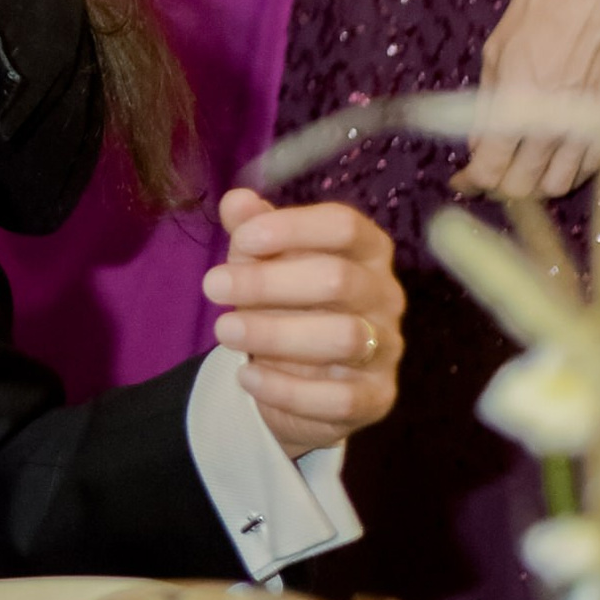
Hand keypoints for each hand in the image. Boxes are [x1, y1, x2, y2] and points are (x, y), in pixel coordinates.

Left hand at [204, 188, 402, 453]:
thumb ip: (251, 229)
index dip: (291, 227)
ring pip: (344, 338)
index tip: (241, 239)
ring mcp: (387, 349)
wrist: (300, 374)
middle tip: (212, 286)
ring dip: (275, 334)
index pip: (344, 225)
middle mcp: (386, 296)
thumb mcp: (264, 260)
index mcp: (367, 250)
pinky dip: (287, 389)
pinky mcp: (377, 398)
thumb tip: (236, 200)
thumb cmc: (285, 299)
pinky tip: (247, 376)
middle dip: (268, 282)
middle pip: (338, 279)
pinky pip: (339, 398)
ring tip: (224, 329)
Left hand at [457, 0, 599, 202]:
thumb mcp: (496, 52)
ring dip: (534, 182)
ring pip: (557, 185)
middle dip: (499, 184)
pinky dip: (566, 171)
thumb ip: (485, 105)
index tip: (462, 180)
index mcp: (517, 105)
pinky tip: (552, 157)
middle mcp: (552, 125)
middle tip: (489, 171)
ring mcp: (585, 128)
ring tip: (520, 165)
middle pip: (523, 187)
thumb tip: (479, 145)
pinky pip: (586, 168)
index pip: (491, 169)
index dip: (472, 181)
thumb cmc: (538, 13)